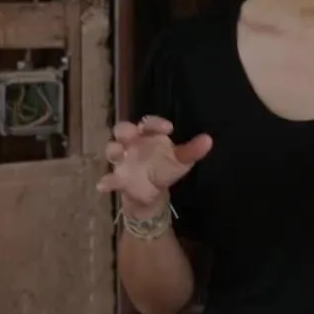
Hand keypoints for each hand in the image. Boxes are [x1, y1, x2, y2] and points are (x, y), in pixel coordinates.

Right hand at [96, 116, 212, 217]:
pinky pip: (108, 178)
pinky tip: (104, 185)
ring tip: (119, 154)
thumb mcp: (180, 160)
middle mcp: (132, 143)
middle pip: (122, 129)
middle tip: (131, 134)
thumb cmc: (165, 168)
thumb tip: (209, 140)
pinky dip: (106, 181)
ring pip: (112, 149)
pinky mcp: (117, 178)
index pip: (148, 123)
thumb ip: (191, 150)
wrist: (152, 190)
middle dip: (125, 130)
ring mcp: (122, 160)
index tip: (169, 128)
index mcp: (149, 136)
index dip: (155, 122)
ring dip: (113, 150)